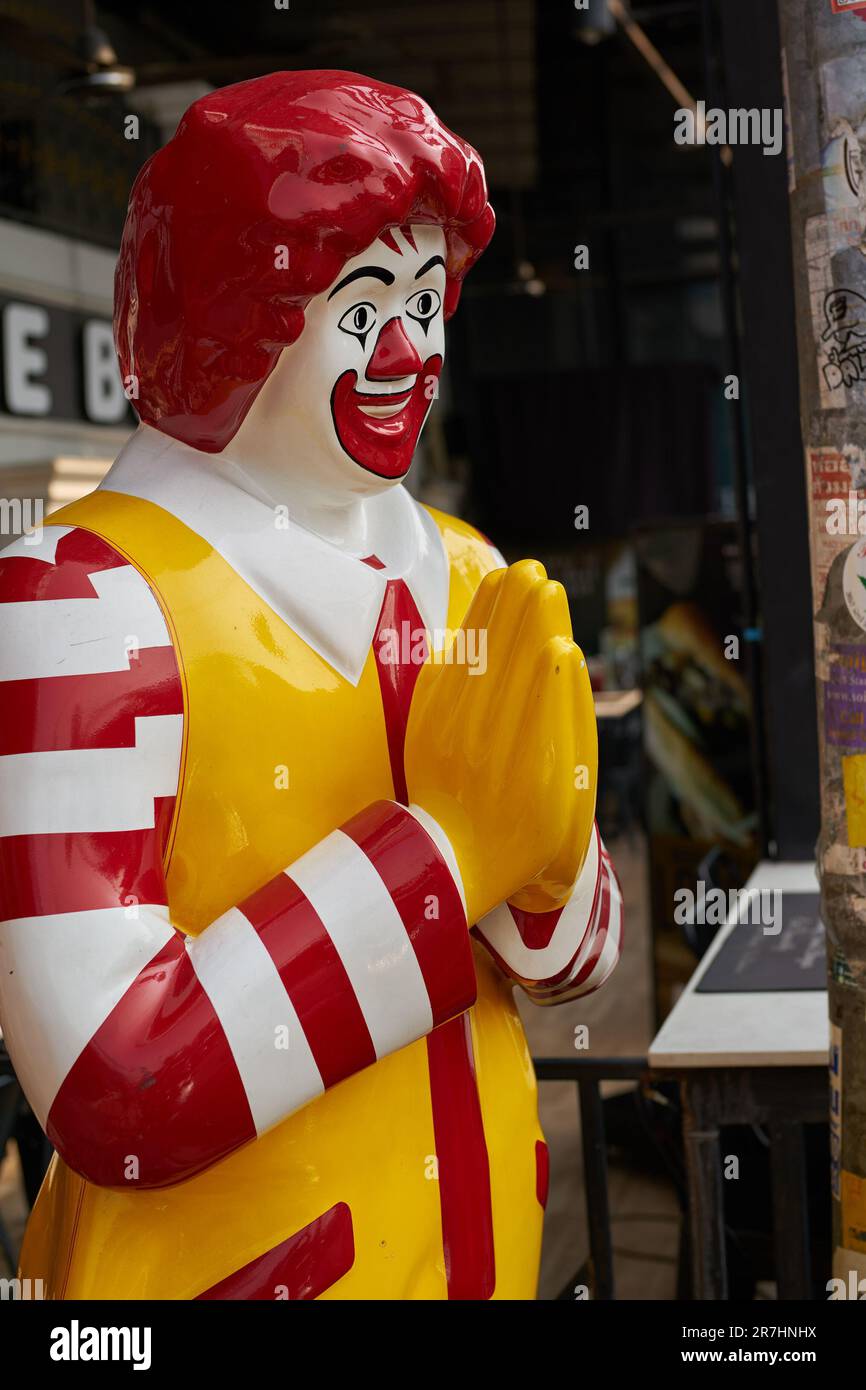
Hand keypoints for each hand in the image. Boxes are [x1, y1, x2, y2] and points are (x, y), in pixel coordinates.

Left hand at [404, 559, 597, 923]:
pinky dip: (467, 639)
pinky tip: (482, 612)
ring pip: (476, 660)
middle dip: (520, 612)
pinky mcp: (426, 729)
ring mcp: (451, 733)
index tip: (550, 592)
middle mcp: (487, 741)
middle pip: (506, 661)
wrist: (460, 861)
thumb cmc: (529, 833)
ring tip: (513, 576)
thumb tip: (564, 651)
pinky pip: (448, 673)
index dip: (542, 631)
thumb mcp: (567, 796)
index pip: (537, 678)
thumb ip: (569, 723)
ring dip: (494, 615)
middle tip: (534, 571)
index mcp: (531, 759)